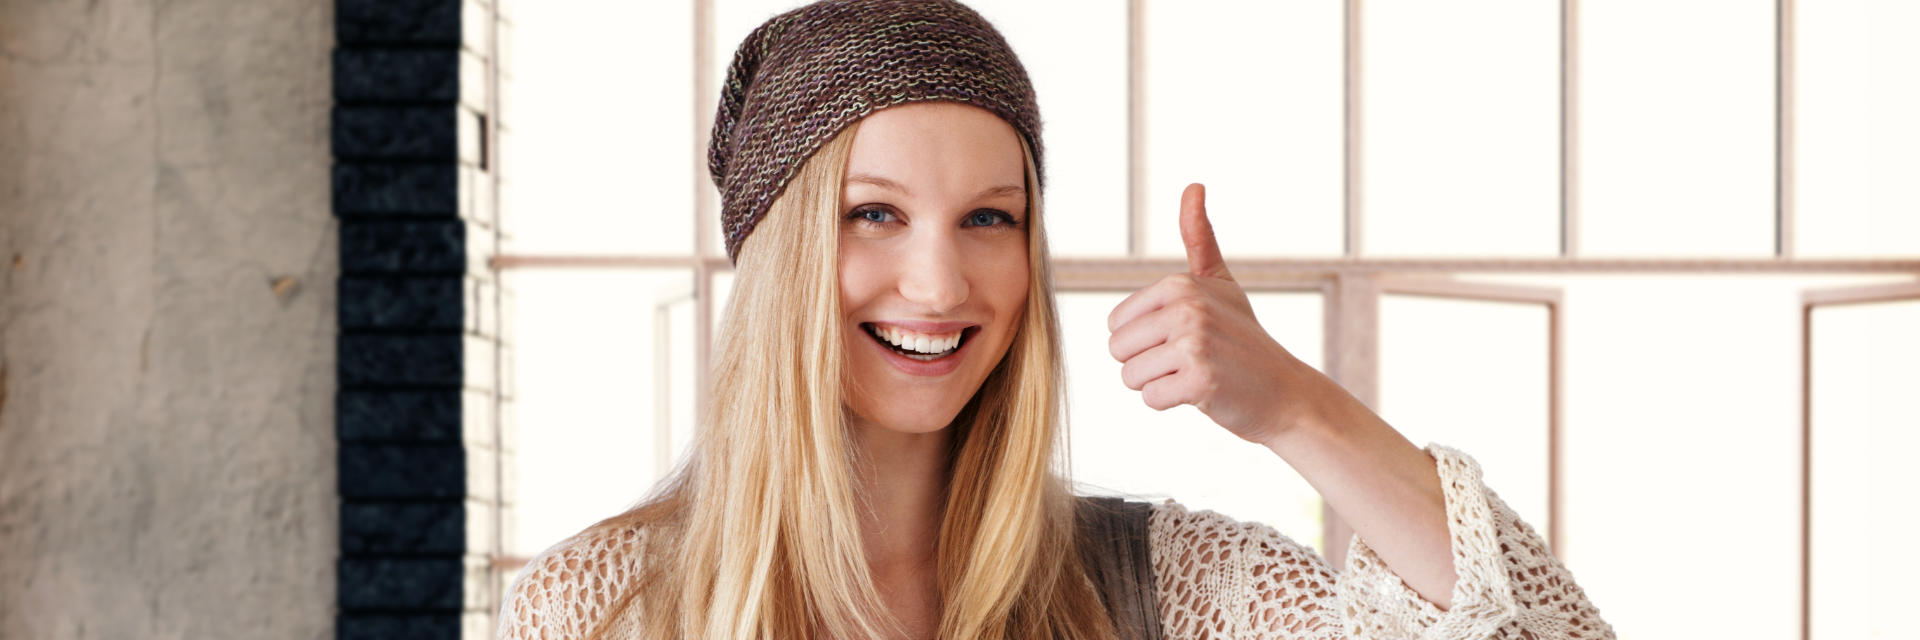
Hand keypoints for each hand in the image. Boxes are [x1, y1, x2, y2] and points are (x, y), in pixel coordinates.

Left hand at [1105, 184, 1320, 446]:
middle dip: (1146, 364)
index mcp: (1180, 285)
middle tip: (1189, 361)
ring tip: (1196, 375)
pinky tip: (1203, 394)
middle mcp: (1186, 309)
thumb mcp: (1221, 283)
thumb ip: (1199, 237)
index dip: (1143, 340)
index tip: (1183, 338)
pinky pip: (1151, 399)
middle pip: (1118, 351)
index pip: (1115, 325)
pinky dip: (1173, 403)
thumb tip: (1194, 184)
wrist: (1285, 392)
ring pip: (1131, 377)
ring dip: (1159, 385)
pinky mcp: (1200, 382)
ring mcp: (1195, 345)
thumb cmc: (1244, 339)